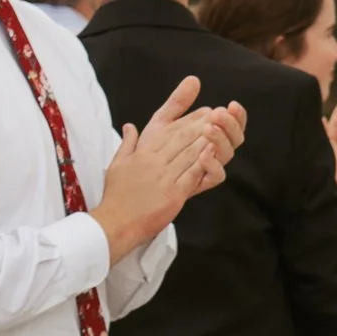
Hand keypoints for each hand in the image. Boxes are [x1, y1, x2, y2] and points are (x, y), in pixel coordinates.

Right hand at [92, 76, 243, 258]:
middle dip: (202, 124)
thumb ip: (127, 143)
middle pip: (182, 138)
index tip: (204, 111)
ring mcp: (164, 177)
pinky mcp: (173, 194)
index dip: (188, 119)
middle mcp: (154, 161)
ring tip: (221, 128)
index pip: (169, 131)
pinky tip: (214, 153)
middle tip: (219, 114)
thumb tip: (129, 126)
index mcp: (142, 153)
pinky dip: (204, 163)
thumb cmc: (116, 196)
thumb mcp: (118, 164)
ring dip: (207, 139)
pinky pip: (191, 175)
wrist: (115, 223)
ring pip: (189, 153)